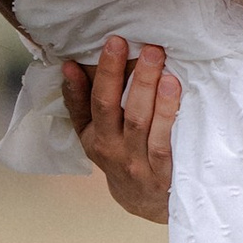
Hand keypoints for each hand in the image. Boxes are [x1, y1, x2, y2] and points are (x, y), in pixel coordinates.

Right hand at [60, 34, 177, 222]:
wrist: (148, 202)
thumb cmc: (124, 155)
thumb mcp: (98, 134)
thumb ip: (84, 102)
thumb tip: (70, 65)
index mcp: (90, 137)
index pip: (81, 105)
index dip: (76, 83)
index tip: (78, 57)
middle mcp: (109, 150)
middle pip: (107, 106)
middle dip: (112, 71)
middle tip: (120, 41)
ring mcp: (135, 163)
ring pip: (138, 120)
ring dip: (144, 85)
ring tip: (153, 56)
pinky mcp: (162, 173)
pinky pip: (163, 139)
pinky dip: (167, 112)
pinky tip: (172, 86)